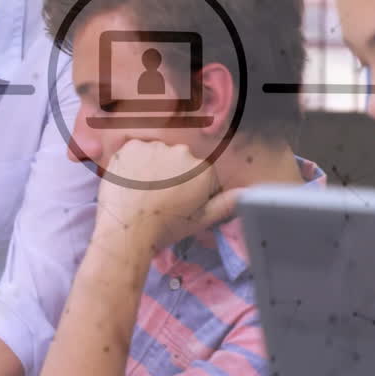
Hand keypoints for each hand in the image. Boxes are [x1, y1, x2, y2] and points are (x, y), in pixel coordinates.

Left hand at [95, 140, 237, 252]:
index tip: (176, 204)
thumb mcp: (200, 220)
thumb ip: (225, 204)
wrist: (127, 229)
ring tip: (142, 192)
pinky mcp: (133, 146)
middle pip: (179, 161)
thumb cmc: (165, 228)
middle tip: (158, 199)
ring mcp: (157, 147)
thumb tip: (246, 193)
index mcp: (203, 170)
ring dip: (153, 167)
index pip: (200, 174)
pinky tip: (130, 181)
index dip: (189, 190)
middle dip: (172, 175)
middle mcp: (183, 152)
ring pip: (158, 154)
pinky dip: (134, 163)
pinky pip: (137, 151)